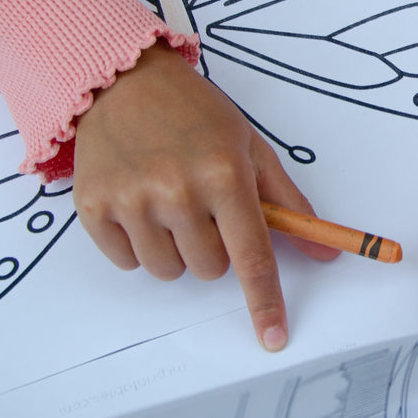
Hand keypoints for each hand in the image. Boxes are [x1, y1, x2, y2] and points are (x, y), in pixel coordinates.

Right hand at [72, 41, 337, 350]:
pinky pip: (128, 262)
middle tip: (204, 208)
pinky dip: (138, 244)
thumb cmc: (194, 113)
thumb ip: (288, 203)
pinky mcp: (93, 208)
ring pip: (169, 271)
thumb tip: (324, 252)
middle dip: (215, 249)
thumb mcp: (250, 146)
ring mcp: (132, 201)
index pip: (252, 257)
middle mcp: (177, 191)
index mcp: (224, 175)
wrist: (121, 80)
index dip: (265, 302)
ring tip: (169, 202)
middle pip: (210, 270)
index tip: (273, 336)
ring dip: (176, 249)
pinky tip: (138, 202)